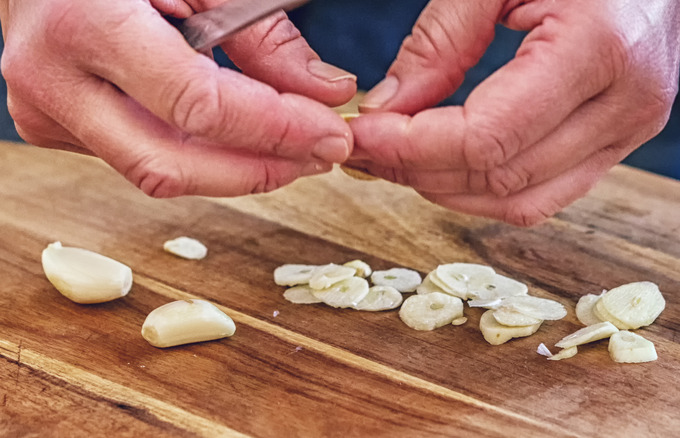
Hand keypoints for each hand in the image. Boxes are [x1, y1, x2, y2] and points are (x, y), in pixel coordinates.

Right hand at [0, 0, 356, 196]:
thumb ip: (262, 33)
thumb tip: (325, 92)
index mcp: (85, 25)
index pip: (198, 107)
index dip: (275, 131)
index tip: (329, 133)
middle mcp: (53, 81)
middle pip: (172, 166)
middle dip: (258, 171)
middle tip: (318, 154)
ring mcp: (47, 114)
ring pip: (158, 172)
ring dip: (235, 168)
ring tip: (290, 147)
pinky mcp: (55, 129)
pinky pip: (141, 157)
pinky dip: (199, 154)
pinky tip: (237, 137)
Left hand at [348, 0, 679, 225]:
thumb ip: (440, 41)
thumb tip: (386, 111)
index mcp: (600, 47)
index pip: (487, 137)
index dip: (413, 148)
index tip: (362, 136)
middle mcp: (628, 104)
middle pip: (501, 176)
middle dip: (419, 171)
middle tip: (366, 149)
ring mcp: (632, 131)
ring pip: (523, 202)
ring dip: (449, 190)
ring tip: (398, 161)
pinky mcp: (621, 142)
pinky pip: (545, 194)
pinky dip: (487, 189)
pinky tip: (446, 164)